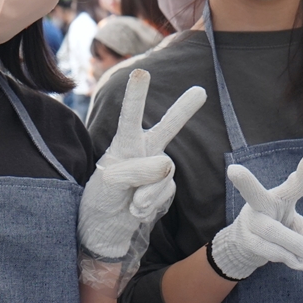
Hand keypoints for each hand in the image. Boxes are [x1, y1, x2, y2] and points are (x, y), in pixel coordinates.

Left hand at [79, 69, 204, 259]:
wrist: (106, 229)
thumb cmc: (102, 199)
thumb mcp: (110, 183)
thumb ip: (138, 170)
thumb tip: (168, 164)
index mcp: (125, 142)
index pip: (131, 117)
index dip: (136, 96)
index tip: (141, 73)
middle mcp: (144, 150)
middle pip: (167, 128)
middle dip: (183, 111)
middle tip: (200, 92)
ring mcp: (158, 170)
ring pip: (164, 173)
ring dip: (146, 191)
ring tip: (130, 204)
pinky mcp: (166, 188)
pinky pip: (166, 192)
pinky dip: (151, 203)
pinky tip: (136, 210)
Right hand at [208, 152, 302, 279]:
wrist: (244, 245)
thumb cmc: (275, 226)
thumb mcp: (294, 225)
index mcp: (276, 196)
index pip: (294, 185)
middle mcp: (259, 204)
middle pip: (253, 192)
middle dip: (245, 181)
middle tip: (233, 170)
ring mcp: (250, 222)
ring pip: (272, 231)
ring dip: (294, 243)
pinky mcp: (246, 241)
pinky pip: (268, 249)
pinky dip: (288, 257)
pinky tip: (302, 264)